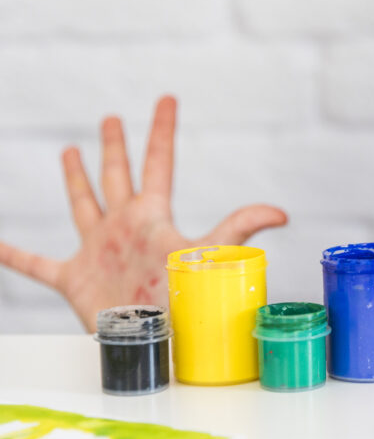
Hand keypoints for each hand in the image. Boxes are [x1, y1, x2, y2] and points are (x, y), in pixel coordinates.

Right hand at [0, 96, 286, 332]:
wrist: (153, 340)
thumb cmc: (182, 298)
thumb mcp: (208, 254)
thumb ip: (240, 229)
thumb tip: (283, 214)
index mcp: (153, 215)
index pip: (159, 162)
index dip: (161, 130)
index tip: (168, 99)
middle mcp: (124, 226)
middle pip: (117, 176)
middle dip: (114, 147)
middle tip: (111, 118)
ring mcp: (98, 250)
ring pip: (83, 205)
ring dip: (76, 180)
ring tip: (71, 152)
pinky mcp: (74, 280)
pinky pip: (37, 266)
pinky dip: (15, 256)